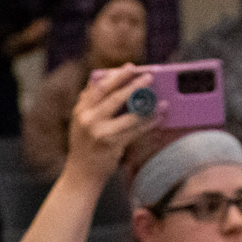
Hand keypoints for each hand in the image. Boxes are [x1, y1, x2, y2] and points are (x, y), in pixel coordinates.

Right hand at [68, 63, 150, 180]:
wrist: (81, 174)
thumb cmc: (84, 145)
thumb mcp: (80, 122)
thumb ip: (87, 102)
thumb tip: (97, 79)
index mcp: (81, 111)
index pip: (99, 88)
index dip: (116, 76)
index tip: (130, 67)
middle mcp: (89, 120)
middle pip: (114, 97)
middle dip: (134, 85)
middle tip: (149, 76)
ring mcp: (100, 133)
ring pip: (129, 115)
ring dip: (147, 105)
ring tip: (161, 100)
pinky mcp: (112, 145)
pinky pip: (135, 131)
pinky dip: (148, 123)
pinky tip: (158, 117)